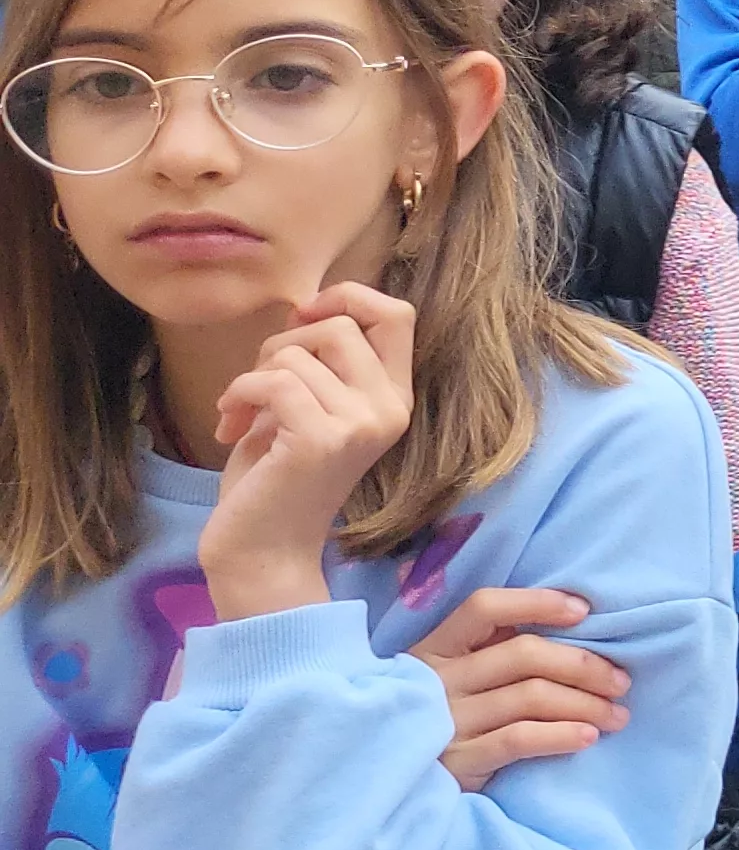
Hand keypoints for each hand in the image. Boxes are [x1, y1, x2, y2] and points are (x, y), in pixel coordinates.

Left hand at [199, 283, 416, 619]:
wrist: (261, 553)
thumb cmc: (275, 480)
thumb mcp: (307, 407)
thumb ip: (319, 364)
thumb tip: (304, 309)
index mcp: (393, 399)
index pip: (398, 314)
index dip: (348, 297)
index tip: (303, 318)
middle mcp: (389, 409)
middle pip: (340, 325)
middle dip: (283, 343)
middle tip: (257, 383)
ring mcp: (360, 425)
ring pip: (299, 354)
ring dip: (253, 376)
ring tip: (239, 414)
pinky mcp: (322, 440)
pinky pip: (274, 382)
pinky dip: (239, 394)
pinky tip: (229, 425)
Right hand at [407, 586, 626, 790]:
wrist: (389, 785)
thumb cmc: (438, 722)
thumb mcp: (451, 680)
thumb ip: (490, 653)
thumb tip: (572, 629)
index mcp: (435, 649)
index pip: (484, 607)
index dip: (537, 603)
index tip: (584, 611)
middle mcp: (438, 681)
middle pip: (523, 654)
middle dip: (583, 664)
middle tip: (621, 681)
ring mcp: (446, 721)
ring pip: (531, 697)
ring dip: (586, 703)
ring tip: (617, 715)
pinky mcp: (457, 761)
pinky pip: (520, 739)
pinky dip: (561, 734)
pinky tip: (588, 736)